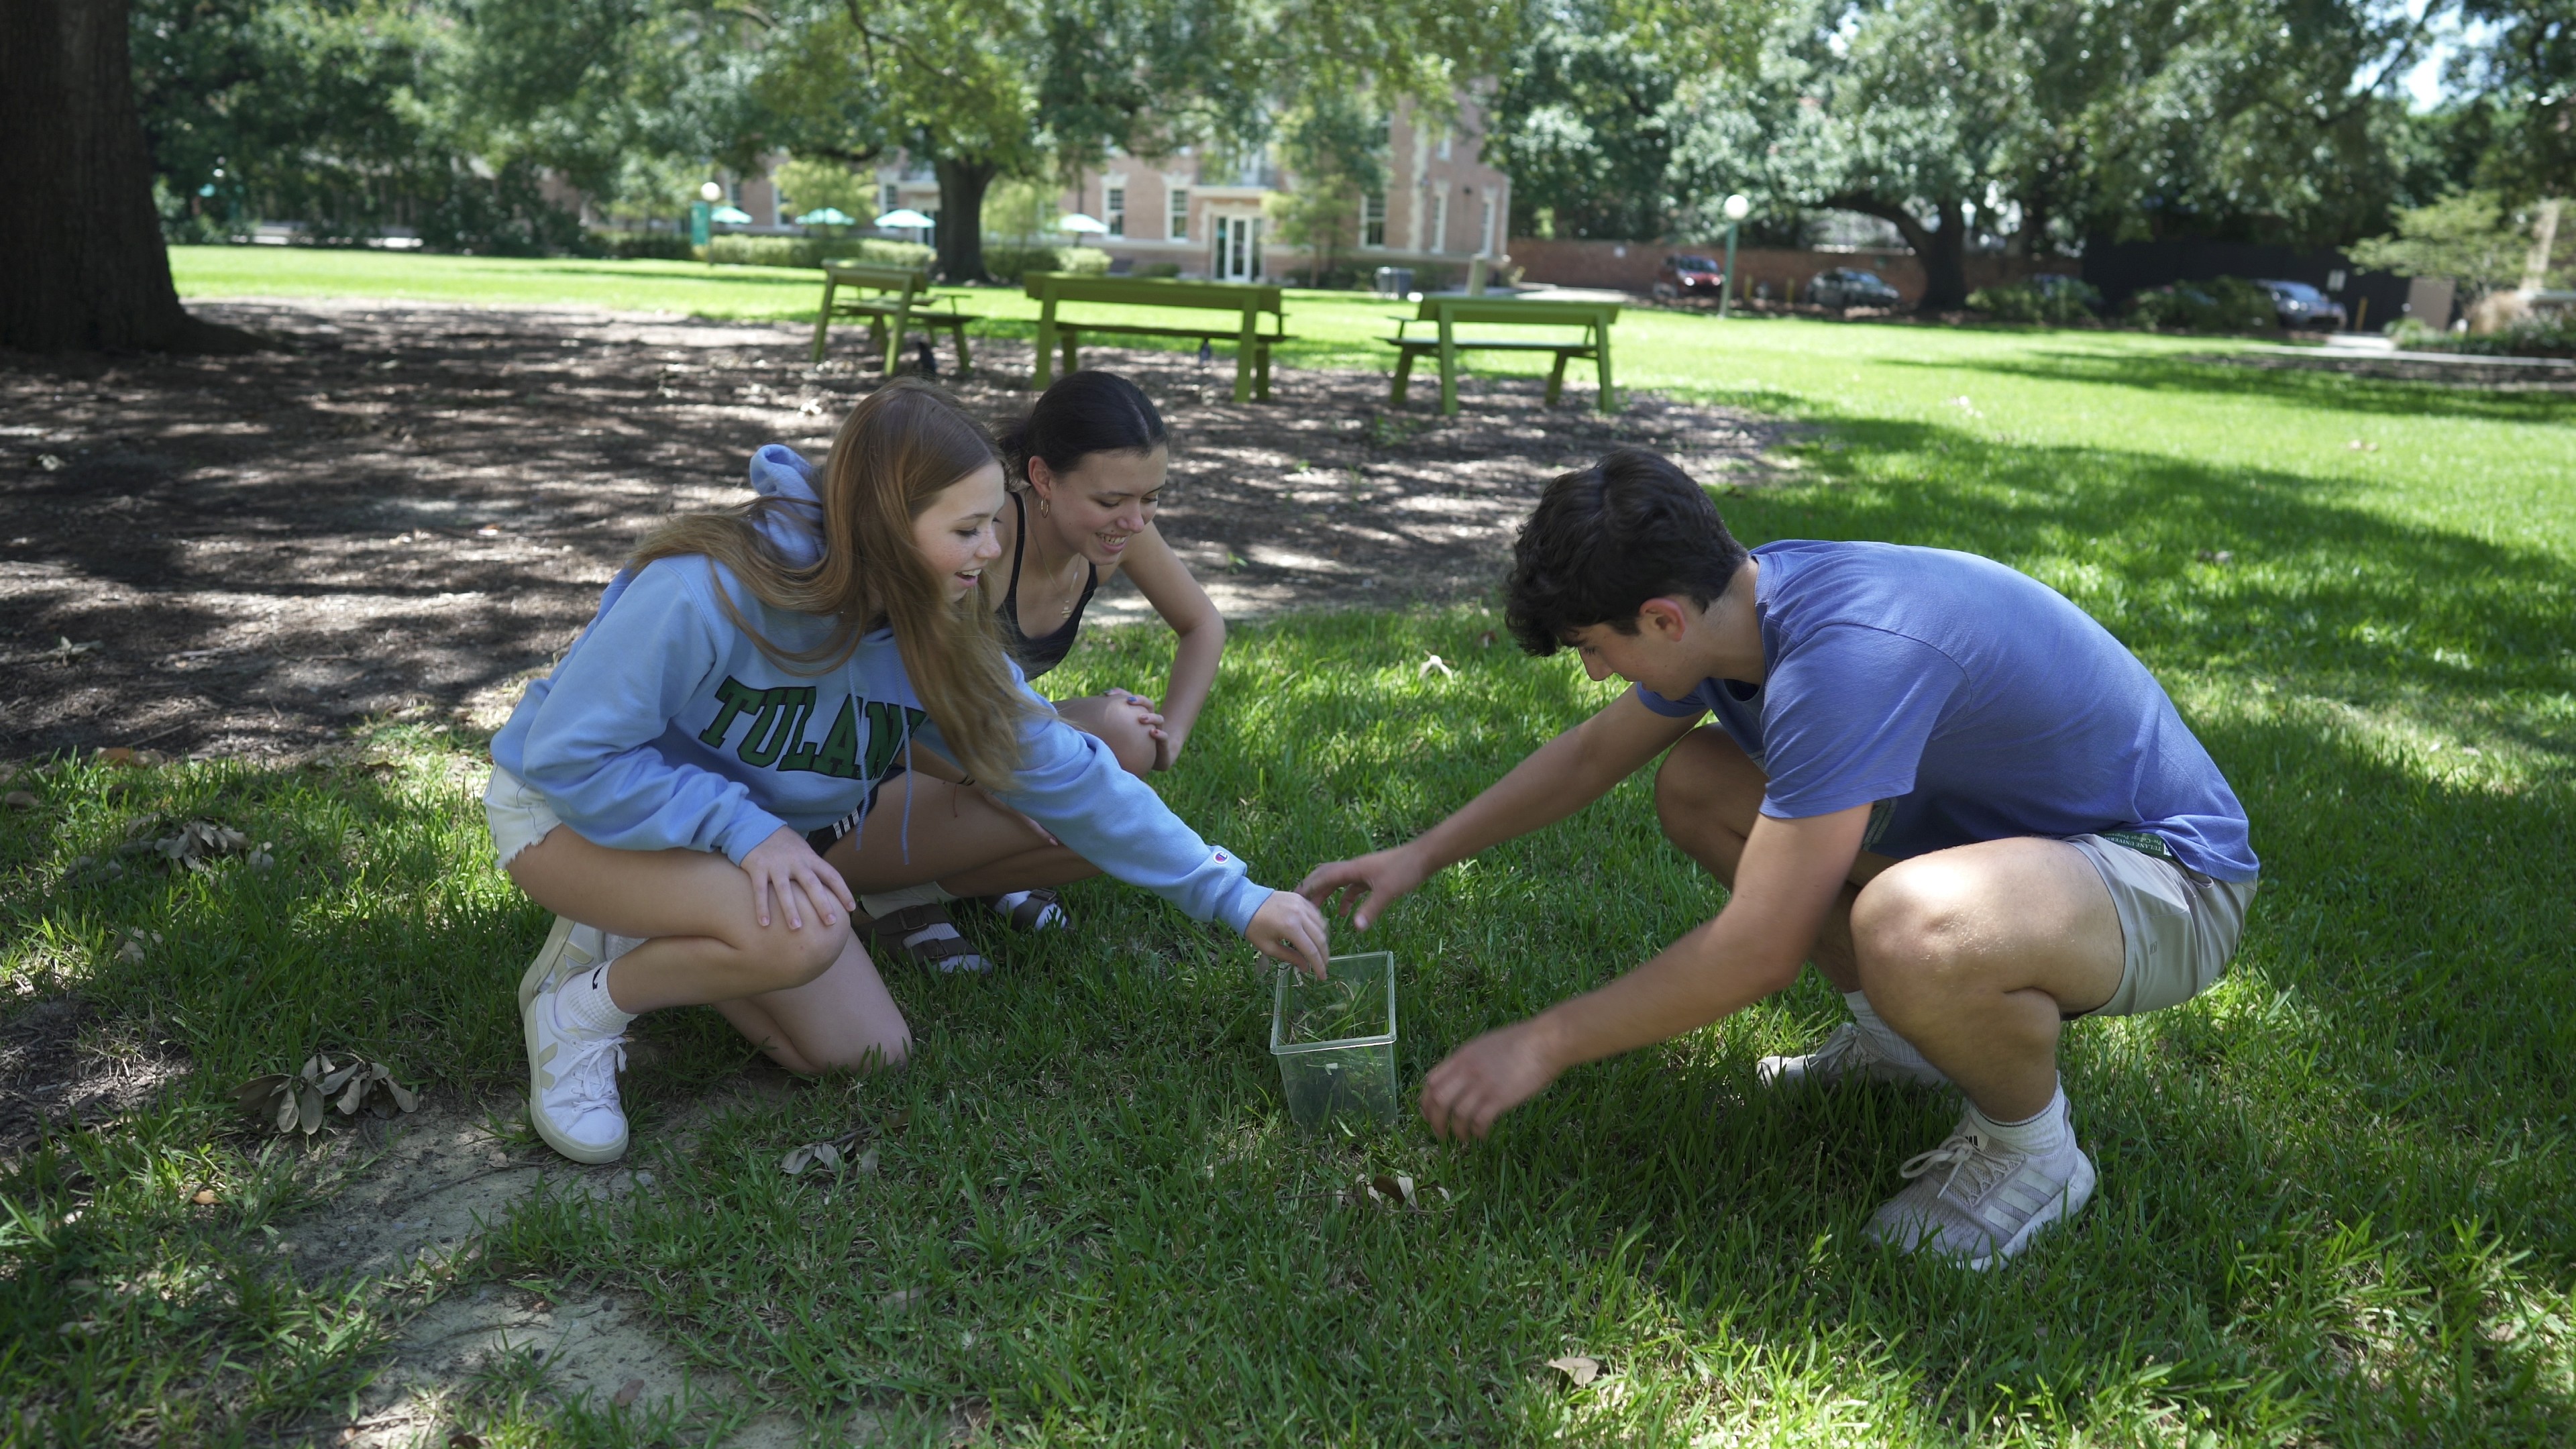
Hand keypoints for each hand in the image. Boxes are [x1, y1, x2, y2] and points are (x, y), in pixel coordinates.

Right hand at [740, 826, 856, 930]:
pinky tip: (764, 923)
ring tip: (797, 928)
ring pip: (784, 889)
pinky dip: (762, 907)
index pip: (831, 874)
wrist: (755, 826)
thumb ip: (815, 868)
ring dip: (790, 909)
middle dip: (822, 903)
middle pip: (811, 884)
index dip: (842, 891)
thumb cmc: (784, 845)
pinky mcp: (758, 867)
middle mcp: (795, 861)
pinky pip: (760, 890)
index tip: (851, 908)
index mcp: (810, 858)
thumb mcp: (803, 851)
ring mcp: (776, 865)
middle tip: (831, 922)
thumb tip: (831, 889)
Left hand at [1108, 688, 1173, 767]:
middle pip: (1149, 704)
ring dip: (1150, 717)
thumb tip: (1090, 715)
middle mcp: (1151, 720)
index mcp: (1141, 714)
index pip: (1132, 699)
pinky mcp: (1163, 743)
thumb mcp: (1124, 734)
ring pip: (1159, 719)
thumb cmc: (1138, 744)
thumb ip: (1111, 724)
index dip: (1121, 693)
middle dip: (1140, 700)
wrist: (1159, 758)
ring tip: (1141, 718)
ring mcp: (1159, 730)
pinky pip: (1164, 737)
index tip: (1107, 694)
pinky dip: (1159, 734)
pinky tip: (1152, 733)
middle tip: (1129, 701)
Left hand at [1246, 889, 1330, 978]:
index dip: (1318, 965)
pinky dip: (1319, 926)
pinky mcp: (1301, 899)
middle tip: (1324, 966)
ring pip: (1322, 926)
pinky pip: (1316, 914)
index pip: (1310, 950)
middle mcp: (1300, 914)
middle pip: (1320, 938)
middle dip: (1324, 955)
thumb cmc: (1254, 927)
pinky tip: (1316, 935)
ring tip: (1320, 952)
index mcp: (1290, 927)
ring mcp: (1302, 904)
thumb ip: (1289, 957)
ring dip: (1323, 941)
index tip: (1323, 976)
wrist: (1246, 902)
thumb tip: (1306, 968)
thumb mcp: (1268, 947)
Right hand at [1297, 845, 1428, 930]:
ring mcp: (1363, 872)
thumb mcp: (1387, 892)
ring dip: (1326, 895)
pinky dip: (1345, 899)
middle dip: (1312, 889)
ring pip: (1338, 882)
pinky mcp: (1372, 877)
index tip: (1294, 898)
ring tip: (1316, 912)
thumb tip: (1356, 928)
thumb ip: (1371, 909)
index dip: (1309, 886)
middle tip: (1298, 904)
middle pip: (1326, 876)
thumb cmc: (1405, 870)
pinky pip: (1352, 888)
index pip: (1324, 876)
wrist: (1424, 857)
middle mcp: (1355, 868)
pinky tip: (1345, 914)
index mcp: (1354, 868)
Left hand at [1419, 1020, 1563, 1139]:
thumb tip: (1459, 1081)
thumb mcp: (1484, 1046)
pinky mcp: (1499, 1098)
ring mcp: (1482, 1085)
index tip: (1429, 1115)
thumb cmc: (1519, 1042)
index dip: (1426, 1102)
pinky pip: (1479, 1121)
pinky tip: (1482, 1135)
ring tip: (1464, 1137)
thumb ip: (1468, 1062)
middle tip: (1441, 1134)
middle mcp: (1466, 1071)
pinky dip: (1477, 1131)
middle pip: (1438, 1100)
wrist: (1543, 1042)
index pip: (1431, 1082)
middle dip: (1435, 1121)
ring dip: (1458, 1130)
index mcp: (1461, 1057)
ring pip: (1457, 1114)